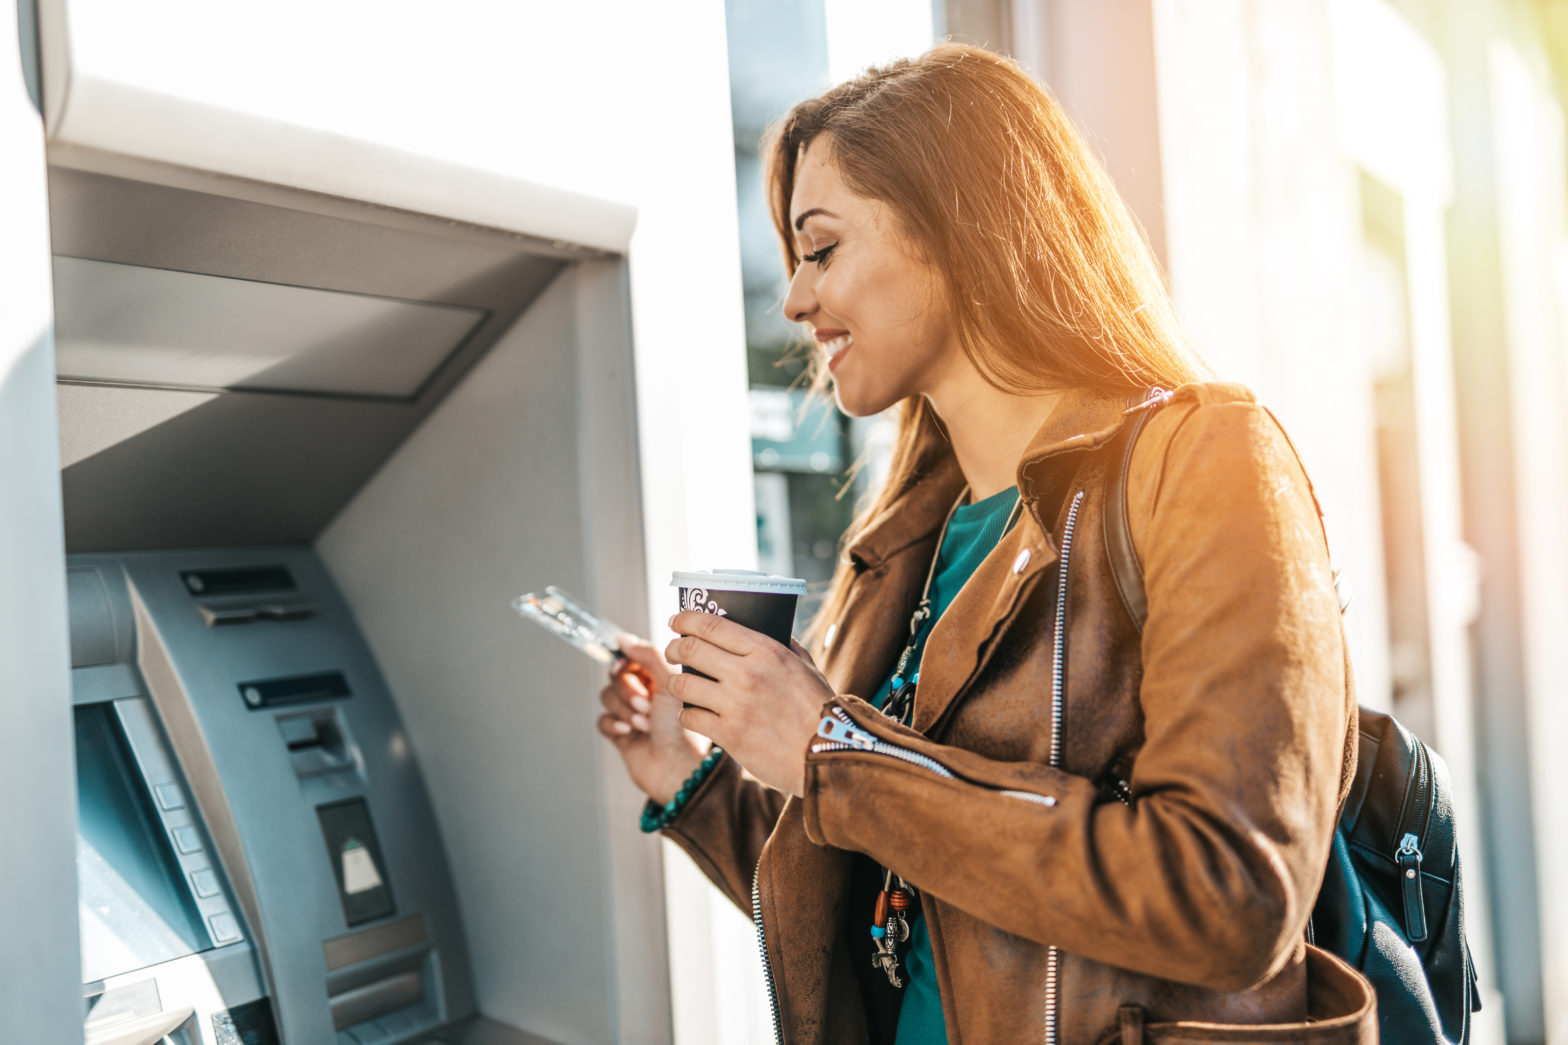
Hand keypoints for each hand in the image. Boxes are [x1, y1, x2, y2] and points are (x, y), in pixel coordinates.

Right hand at [597, 636, 706, 804]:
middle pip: (617, 675)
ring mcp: (633, 713)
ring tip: (645, 723)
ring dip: (624, 709)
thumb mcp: (672, 682)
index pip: (634, 656)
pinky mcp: (622, 734)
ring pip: (607, 695)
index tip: (626, 665)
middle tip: (647, 705)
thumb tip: (623, 638)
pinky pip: (602, 719)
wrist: (679, 770)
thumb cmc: (684, 728)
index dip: (627, 660)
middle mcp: (648, 692)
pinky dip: (614, 724)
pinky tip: (630, 733)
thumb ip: (649, 654)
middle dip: (628, 690)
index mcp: (664, 677)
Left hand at [664, 611, 835, 797]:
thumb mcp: (806, 667)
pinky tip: (696, 715)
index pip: (712, 625)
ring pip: (682, 685)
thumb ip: (784, 646)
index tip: (676, 621)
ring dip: (676, 684)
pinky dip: (688, 715)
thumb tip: (766, 629)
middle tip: (672, 650)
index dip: (686, 619)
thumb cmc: (819, 709)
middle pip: (689, 650)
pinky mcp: (728, 734)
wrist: (828, 755)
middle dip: (673, 648)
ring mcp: (735, 705)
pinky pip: (689, 717)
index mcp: (766, 651)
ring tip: (682, 686)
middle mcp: (747, 673)